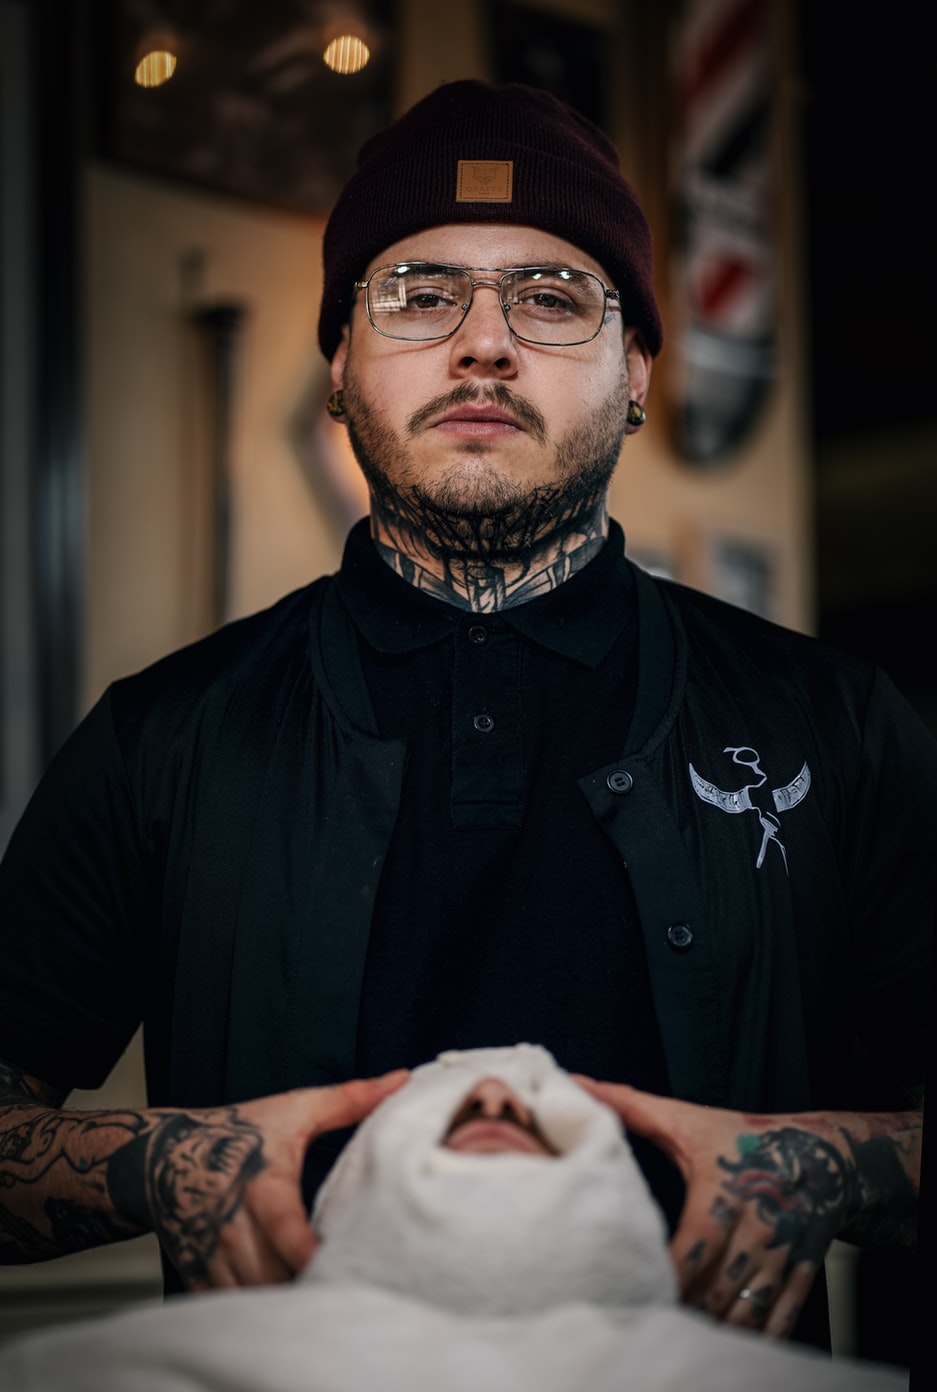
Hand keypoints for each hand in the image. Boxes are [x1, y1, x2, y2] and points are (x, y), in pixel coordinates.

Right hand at [140, 1072, 407, 1290]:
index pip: (288, 1233)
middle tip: (350, 1289)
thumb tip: (402, 1079)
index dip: (313, 1257)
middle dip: (310, 1288)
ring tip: (322, 1299)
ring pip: (254, 1299)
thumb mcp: (293, 1110)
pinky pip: (229, 1308)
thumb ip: (349, 1100)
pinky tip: (284, 1306)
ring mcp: (212, 1255)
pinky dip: (256, 1311)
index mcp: (263, 1187)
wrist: (164, 1153)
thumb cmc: (238, 1130)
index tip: (343, 1266)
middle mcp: (233, 1227)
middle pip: (276, 1278)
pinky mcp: (198, 1275)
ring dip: (285, 1303)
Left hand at [575, 1079, 856, 1338]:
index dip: (672, 1272)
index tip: (640, 1285)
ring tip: (680, 1335)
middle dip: (687, 1310)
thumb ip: (630, 1107)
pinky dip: (754, 1336)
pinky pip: (780, 1319)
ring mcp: (781, 1255)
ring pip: (747, 1311)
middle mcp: (758, 1226)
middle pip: (719, 1287)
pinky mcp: (799, 1274)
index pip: (698, 1241)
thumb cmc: (743, 1138)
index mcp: (726, 1190)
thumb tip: (577, 1082)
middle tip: (648, 1322)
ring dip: (715, 1328)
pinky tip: (725, 1343)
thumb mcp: (689, 1120)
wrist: (821, 1154)